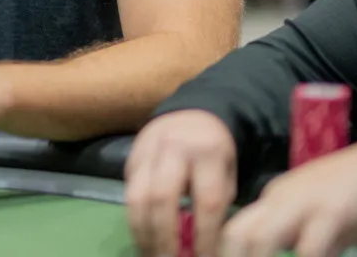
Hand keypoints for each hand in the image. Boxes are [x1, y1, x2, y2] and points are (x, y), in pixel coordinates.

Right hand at [125, 110, 237, 256]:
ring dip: (143, 232)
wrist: (192, 114)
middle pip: (162, 198)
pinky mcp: (131, 158)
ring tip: (152, 254)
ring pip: (137, 197)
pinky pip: (128, 194)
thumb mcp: (228, 171)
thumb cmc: (215, 151)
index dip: (205, 235)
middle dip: (165, 237)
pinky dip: (135, 220)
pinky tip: (144, 238)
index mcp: (207, 151)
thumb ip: (218, 203)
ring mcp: (147, 151)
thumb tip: (203, 244)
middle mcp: (173, 147)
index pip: (206, 200)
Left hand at [218, 133, 356, 256]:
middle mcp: (280, 199)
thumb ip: (309, 244)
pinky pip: (309, 249)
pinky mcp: (332, 211)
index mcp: (274, 200)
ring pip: (260, 238)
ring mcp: (304, 203)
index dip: (226, 255)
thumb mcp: (325, 222)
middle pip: (237, 234)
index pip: (235, 230)